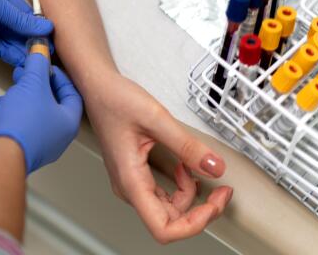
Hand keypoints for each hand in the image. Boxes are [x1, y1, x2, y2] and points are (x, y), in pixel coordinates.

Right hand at [0, 53, 82, 174]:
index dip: (59, 75)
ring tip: (15, 83)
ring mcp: (39, 144)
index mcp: (69, 123)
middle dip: (38, 82)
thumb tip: (40, 51)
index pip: (72, 93)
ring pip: (36, 112)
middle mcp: (57, 136)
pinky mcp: (20, 147)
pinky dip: (14, 111)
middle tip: (29, 70)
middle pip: (53, 102)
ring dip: (25, 95)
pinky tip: (4, 104)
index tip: (46, 64)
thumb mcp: (33, 83)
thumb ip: (38, 64)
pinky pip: (21, 124)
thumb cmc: (21, 126)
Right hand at [86, 72, 231, 243]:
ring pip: (168, 210)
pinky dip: (181, 186)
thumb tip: (214, 167)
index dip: (193, 224)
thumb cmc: (113, 100)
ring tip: (199, 168)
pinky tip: (186, 168)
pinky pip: (163, 194)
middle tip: (221, 191)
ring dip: (191, 197)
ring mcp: (132, 183)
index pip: (163, 228)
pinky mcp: (137, 175)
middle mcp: (129, 187)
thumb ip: (187, 146)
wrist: (97, 88)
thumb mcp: (156, 118)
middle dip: (200, 210)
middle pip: (169, 222)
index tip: (212, 205)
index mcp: (131, 180)